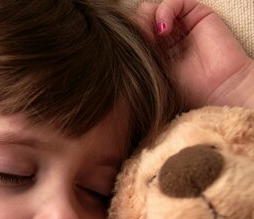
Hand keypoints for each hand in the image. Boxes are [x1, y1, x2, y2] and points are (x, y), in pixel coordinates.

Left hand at [136, 0, 253, 108]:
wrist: (218, 89)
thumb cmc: (185, 90)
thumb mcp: (152, 73)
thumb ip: (137, 55)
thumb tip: (120, 39)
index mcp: (154, 52)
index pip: (133, 34)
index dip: (128, 38)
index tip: (125, 50)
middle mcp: (167, 37)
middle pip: (141, 20)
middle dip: (136, 28)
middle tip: (137, 43)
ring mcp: (181, 25)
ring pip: (153, 10)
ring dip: (147, 21)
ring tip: (150, 38)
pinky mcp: (197, 14)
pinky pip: (173, 2)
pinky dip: (164, 12)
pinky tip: (163, 30)